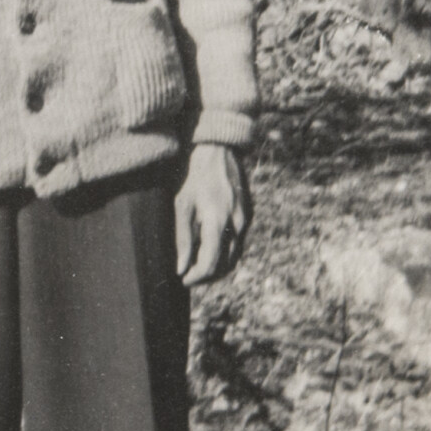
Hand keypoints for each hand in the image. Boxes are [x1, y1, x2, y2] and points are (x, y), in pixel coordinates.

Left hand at [175, 144, 250, 286]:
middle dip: (207, 277)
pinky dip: (226, 252)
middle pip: (226, 266)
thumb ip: (183, 238)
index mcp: (217, 223)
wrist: (220, 151)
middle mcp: (236, 225)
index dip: (196, 277)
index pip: (210, 264)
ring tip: (198, 265)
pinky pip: (239, 242)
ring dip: (218, 267)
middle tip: (190, 276)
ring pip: (235, 257)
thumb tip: (181, 267)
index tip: (183, 279)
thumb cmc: (195, 176)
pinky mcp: (249, 215)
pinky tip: (210, 247)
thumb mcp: (182, 205)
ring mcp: (246, 221)